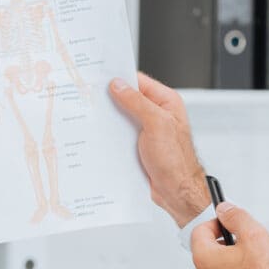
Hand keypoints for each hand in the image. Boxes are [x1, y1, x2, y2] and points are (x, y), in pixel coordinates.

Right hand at [108, 73, 207, 226]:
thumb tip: (118, 86)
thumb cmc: (176, 160)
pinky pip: (120, 134)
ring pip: (122, 117)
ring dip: (109, 119)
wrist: (176, 191)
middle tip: (92, 97)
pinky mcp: (137, 145)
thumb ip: (137, 103)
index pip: (139, 82)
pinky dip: (110, 135)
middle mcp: (157, 114)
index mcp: (166, 102)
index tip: (101, 78)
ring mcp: (146, 130)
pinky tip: (100, 135)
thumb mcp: (156, 124)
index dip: (120, 78)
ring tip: (94, 116)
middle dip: (111, 99)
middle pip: (128, 99)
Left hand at [190, 203, 268, 268]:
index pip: (200, 230)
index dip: (217, 223)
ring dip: (231, 265)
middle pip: (209, 251)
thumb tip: (224, 208)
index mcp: (204, 258)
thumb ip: (237, 217)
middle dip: (227, 245)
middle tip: (249, 247)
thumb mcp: (255, 237)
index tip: (231, 224)